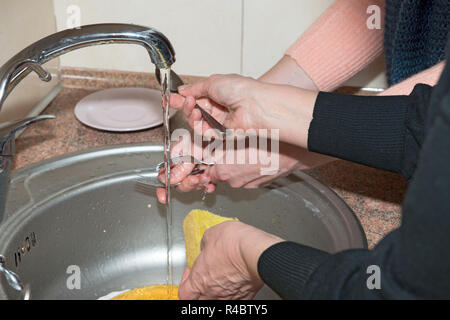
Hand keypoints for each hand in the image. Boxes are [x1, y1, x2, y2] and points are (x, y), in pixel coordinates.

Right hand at [173, 74, 317, 146]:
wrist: (254, 106)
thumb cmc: (241, 90)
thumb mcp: (213, 82)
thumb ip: (195, 88)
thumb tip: (182, 90)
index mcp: (217, 92)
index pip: (194, 96)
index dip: (181, 98)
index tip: (169, 97)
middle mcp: (217, 107)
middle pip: (192, 110)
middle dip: (184, 105)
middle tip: (179, 101)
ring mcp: (218, 121)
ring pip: (195, 122)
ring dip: (190, 114)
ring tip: (194, 108)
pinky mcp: (220, 133)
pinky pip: (203, 132)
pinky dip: (198, 126)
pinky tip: (200, 118)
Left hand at [178, 221, 283, 299]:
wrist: (256, 252)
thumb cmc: (234, 244)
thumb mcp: (211, 234)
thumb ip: (205, 244)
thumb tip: (207, 245)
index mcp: (199, 278)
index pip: (183, 292)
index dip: (184, 282)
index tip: (190, 272)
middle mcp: (212, 292)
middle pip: (197, 301)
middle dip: (198, 292)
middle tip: (202, 280)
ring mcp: (229, 296)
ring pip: (216, 302)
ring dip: (215, 294)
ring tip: (219, 282)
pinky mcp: (246, 296)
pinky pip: (235, 300)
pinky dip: (233, 295)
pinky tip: (235, 285)